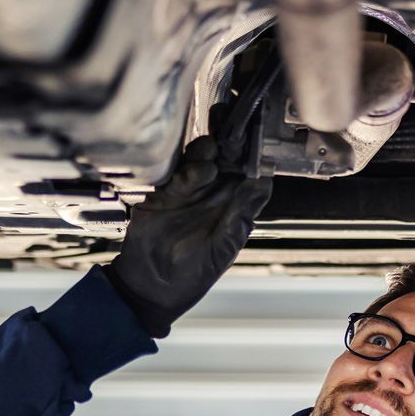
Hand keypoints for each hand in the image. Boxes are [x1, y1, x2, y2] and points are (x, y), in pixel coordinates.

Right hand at [106, 136, 272, 335]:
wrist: (151, 288)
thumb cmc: (193, 274)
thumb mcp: (223, 248)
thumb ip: (241, 215)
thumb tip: (264, 183)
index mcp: (232, 201)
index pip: (246, 168)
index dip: (252, 152)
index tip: (257, 137)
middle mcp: (210, 191)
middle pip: (222, 155)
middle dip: (228, 139)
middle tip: (232, 127)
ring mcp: (184, 189)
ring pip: (197, 158)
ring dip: (205, 151)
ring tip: (210, 153)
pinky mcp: (158, 193)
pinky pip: (170, 172)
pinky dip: (181, 169)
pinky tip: (189, 172)